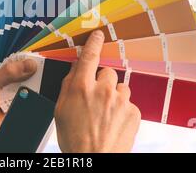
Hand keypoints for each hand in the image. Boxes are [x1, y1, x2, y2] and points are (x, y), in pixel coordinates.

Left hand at [0, 58, 36, 152]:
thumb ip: (7, 74)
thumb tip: (28, 64)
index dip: (8, 52)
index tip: (24, 46)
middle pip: (7, 70)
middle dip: (20, 65)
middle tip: (35, 57)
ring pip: (16, 82)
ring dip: (26, 78)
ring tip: (40, 68)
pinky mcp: (8, 108)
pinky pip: (21, 96)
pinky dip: (29, 92)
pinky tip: (38, 84)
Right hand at [55, 30, 140, 152]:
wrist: (94, 160)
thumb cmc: (74, 139)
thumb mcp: (60, 111)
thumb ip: (68, 86)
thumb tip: (75, 70)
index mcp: (81, 88)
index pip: (89, 57)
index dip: (94, 43)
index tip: (98, 35)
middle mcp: (102, 90)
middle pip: (107, 73)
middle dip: (103, 82)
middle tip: (97, 99)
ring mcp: (120, 101)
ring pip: (120, 88)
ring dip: (114, 97)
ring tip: (106, 115)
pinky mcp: (134, 112)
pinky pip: (129, 104)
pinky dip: (123, 111)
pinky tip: (114, 124)